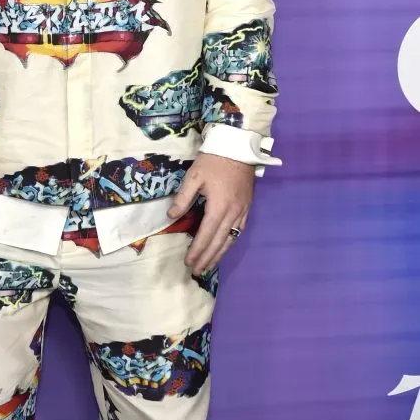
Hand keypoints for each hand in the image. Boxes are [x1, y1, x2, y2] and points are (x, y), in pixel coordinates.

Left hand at [167, 154, 254, 276]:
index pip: (206, 235)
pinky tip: (223, 247)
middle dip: (207, 258)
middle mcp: (233, 213)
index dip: (197, 250)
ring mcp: (242, 212)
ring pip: (230, 239)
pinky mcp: (247, 208)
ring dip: (219, 254)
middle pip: (219, 242)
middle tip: (197, 271)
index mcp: (219, 207)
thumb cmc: (214, 161)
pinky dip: (230, 243)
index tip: (188, 261)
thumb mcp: (194, 176)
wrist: (238, 148)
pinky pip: (238, 231)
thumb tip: (171, 216)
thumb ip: (183, 198)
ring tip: (209, 266)